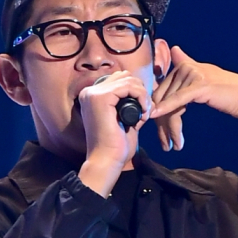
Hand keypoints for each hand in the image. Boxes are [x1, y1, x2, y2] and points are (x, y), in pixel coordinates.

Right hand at [77, 71, 151, 196]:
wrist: (107, 161)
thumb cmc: (115, 146)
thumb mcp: (126, 120)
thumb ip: (134, 106)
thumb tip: (147, 96)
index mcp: (92, 97)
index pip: (119, 80)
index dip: (136, 91)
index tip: (144, 110)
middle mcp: (89, 92)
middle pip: (123, 76)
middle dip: (140, 91)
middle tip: (146, 111)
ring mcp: (93, 94)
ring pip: (127, 79)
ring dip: (142, 95)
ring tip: (145, 113)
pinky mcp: (101, 98)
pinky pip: (128, 86)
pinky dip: (141, 96)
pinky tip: (143, 111)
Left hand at [150, 46, 237, 150]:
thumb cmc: (226, 91)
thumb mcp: (202, 76)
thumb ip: (186, 64)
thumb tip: (173, 49)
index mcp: (184, 66)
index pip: (162, 90)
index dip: (157, 110)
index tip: (157, 129)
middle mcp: (186, 67)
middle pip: (163, 97)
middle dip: (161, 122)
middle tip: (164, 143)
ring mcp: (192, 74)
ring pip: (170, 103)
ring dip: (167, 127)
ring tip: (168, 145)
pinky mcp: (199, 85)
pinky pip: (178, 99)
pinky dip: (166, 108)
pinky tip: (155, 116)